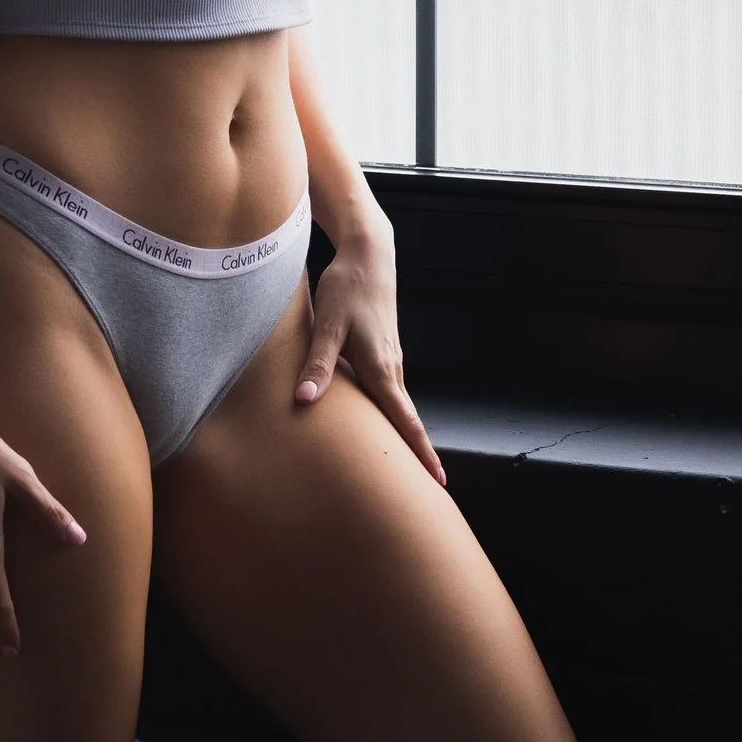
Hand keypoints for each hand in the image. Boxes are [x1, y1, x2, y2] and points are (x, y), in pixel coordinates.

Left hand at [295, 224, 446, 485]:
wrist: (368, 254)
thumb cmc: (347, 287)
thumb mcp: (327, 324)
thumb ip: (317, 362)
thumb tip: (304, 398)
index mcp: (381, 368)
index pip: (406, 420)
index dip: (420, 452)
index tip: (437, 481)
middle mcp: (391, 368)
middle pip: (408, 420)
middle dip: (418, 452)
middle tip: (429, 487)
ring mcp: (390, 359)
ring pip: (400, 406)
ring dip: (406, 433)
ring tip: (409, 463)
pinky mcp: (383, 351)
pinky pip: (390, 391)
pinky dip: (393, 413)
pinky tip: (382, 421)